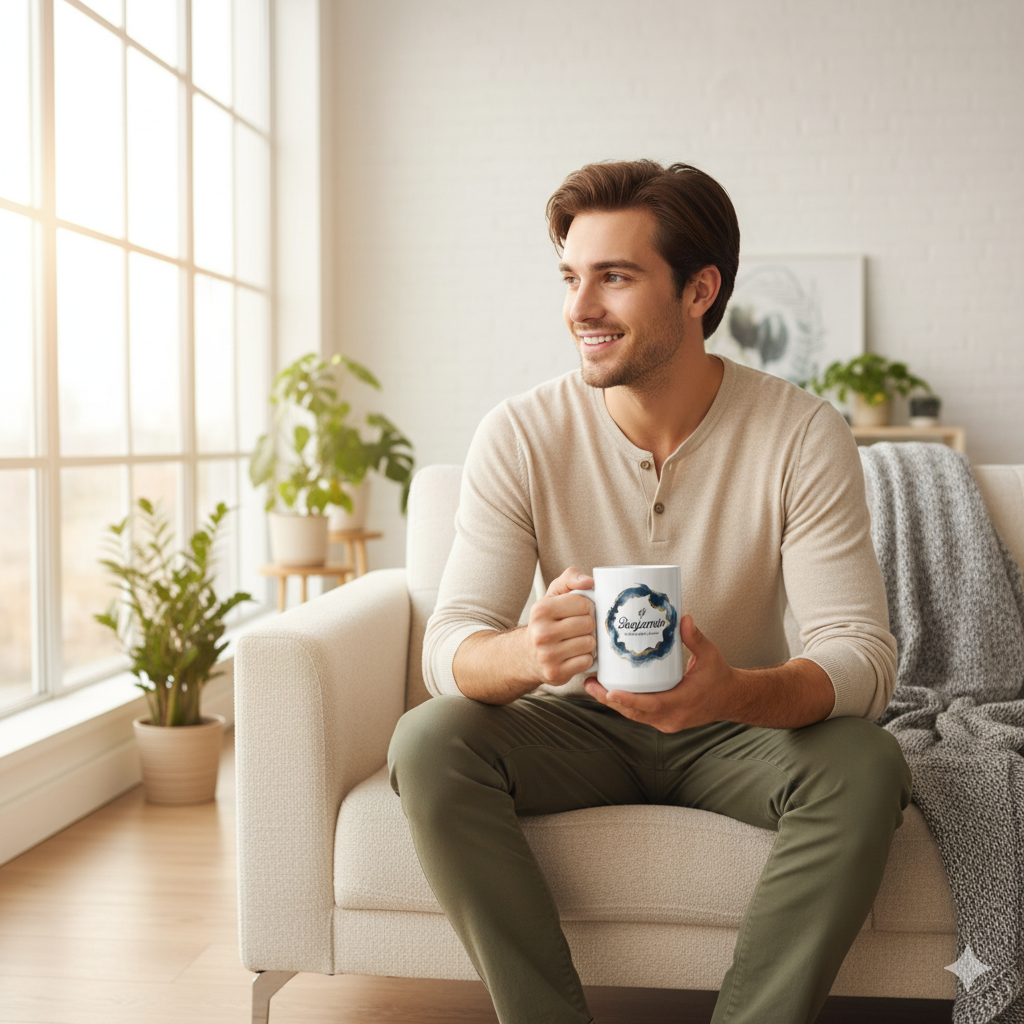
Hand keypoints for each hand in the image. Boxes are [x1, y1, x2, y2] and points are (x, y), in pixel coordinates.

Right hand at [525, 566, 597, 685]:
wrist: (527, 654)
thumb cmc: (547, 620)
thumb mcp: (553, 595)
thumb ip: (570, 578)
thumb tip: (589, 581)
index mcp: (541, 610)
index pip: (583, 603)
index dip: (586, 606)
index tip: (578, 611)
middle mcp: (542, 633)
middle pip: (588, 623)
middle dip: (588, 625)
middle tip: (578, 628)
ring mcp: (548, 655)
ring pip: (589, 643)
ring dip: (588, 642)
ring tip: (576, 641)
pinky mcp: (556, 673)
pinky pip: (587, 661)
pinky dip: (585, 658)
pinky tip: (575, 655)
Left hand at [584, 615, 736, 731]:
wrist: (730, 698)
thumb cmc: (719, 677)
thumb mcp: (710, 655)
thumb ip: (695, 637)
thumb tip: (682, 618)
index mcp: (682, 703)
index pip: (651, 705)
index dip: (629, 700)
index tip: (610, 692)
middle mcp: (671, 717)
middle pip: (634, 712)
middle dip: (609, 699)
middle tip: (589, 683)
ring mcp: (666, 721)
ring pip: (633, 714)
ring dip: (612, 702)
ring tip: (592, 685)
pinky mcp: (662, 720)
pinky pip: (638, 714)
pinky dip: (623, 704)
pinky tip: (608, 690)